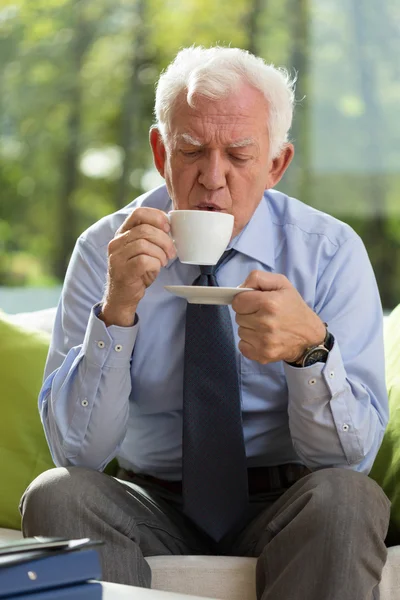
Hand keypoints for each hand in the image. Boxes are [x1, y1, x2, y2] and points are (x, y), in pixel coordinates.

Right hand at [100, 207, 175, 326]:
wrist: (122, 296)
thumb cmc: (136, 272)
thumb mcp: (143, 251)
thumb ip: (151, 237)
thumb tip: (170, 226)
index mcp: (122, 233)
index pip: (138, 213)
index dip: (157, 217)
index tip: (168, 227)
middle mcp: (116, 243)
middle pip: (144, 229)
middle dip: (164, 239)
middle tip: (171, 251)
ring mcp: (117, 257)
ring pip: (144, 244)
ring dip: (160, 252)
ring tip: (164, 261)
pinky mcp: (123, 271)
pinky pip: (144, 260)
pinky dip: (156, 263)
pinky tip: (157, 267)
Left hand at [232, 270, 325, 363]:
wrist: (309, 335)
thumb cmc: (293, 307)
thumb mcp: (281, 284)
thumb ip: (257, 278)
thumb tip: (239, 288)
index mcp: (269, 303)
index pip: (237, 301)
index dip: (244, 301)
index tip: (254, 303)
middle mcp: (266, 323)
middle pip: (238, 317)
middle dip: (248, 314)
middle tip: (263, 314)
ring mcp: (264, 341)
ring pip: (240, 331)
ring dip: (249, 329)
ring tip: (265, 326)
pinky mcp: (263, 354)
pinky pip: (242, 346)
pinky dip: (249, 343)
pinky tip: (262, 338)